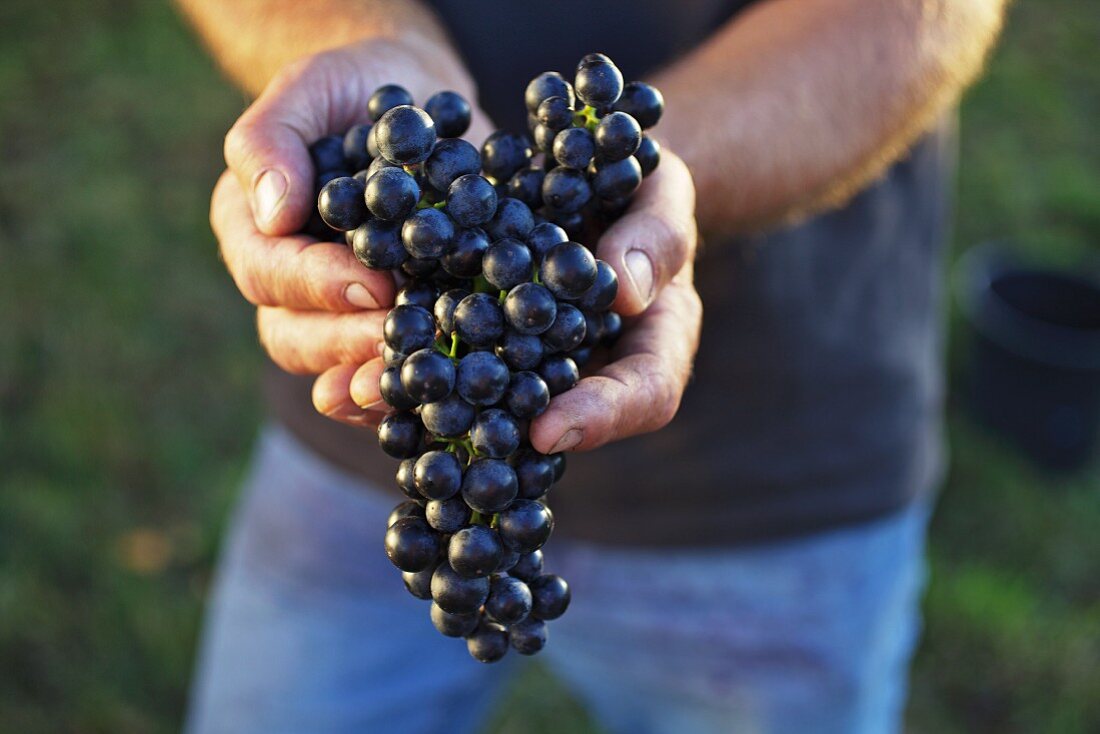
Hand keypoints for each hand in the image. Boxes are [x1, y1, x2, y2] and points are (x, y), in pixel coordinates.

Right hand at [210, 40, 493, 424]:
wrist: (413, 104)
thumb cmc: (350, 90)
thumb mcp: (308, 88)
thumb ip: (270, 140)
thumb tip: (274, 213)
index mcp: (255, 233)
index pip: (270, 275)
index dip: (318, 286)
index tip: (373, 286)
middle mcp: (288, 286)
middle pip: (295, 339)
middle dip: (348, 346)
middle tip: (403, 344)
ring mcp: (337, 315)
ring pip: (337, 370)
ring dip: (378, 381)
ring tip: (424, 382)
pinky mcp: (392, 324)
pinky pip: (391, 372)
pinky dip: (417, 386)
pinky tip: (456, 389)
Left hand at [332, 149, 701, 454]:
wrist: (589, 176)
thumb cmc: (639, 185)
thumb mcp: (661, 192)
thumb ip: (657, 235)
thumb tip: (627, 291)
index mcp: (655, 344)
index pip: (645, 394)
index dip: (602, 417)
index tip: (548, 429)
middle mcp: (592, 371)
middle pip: (558, 421)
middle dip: (497, 436)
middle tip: (439, 433)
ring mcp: (534, 365)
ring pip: (490, 408)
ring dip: (427, 411)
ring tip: (364, 398)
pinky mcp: (482, 345)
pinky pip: (448, 372)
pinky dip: (402, 374)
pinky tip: (342, 374)